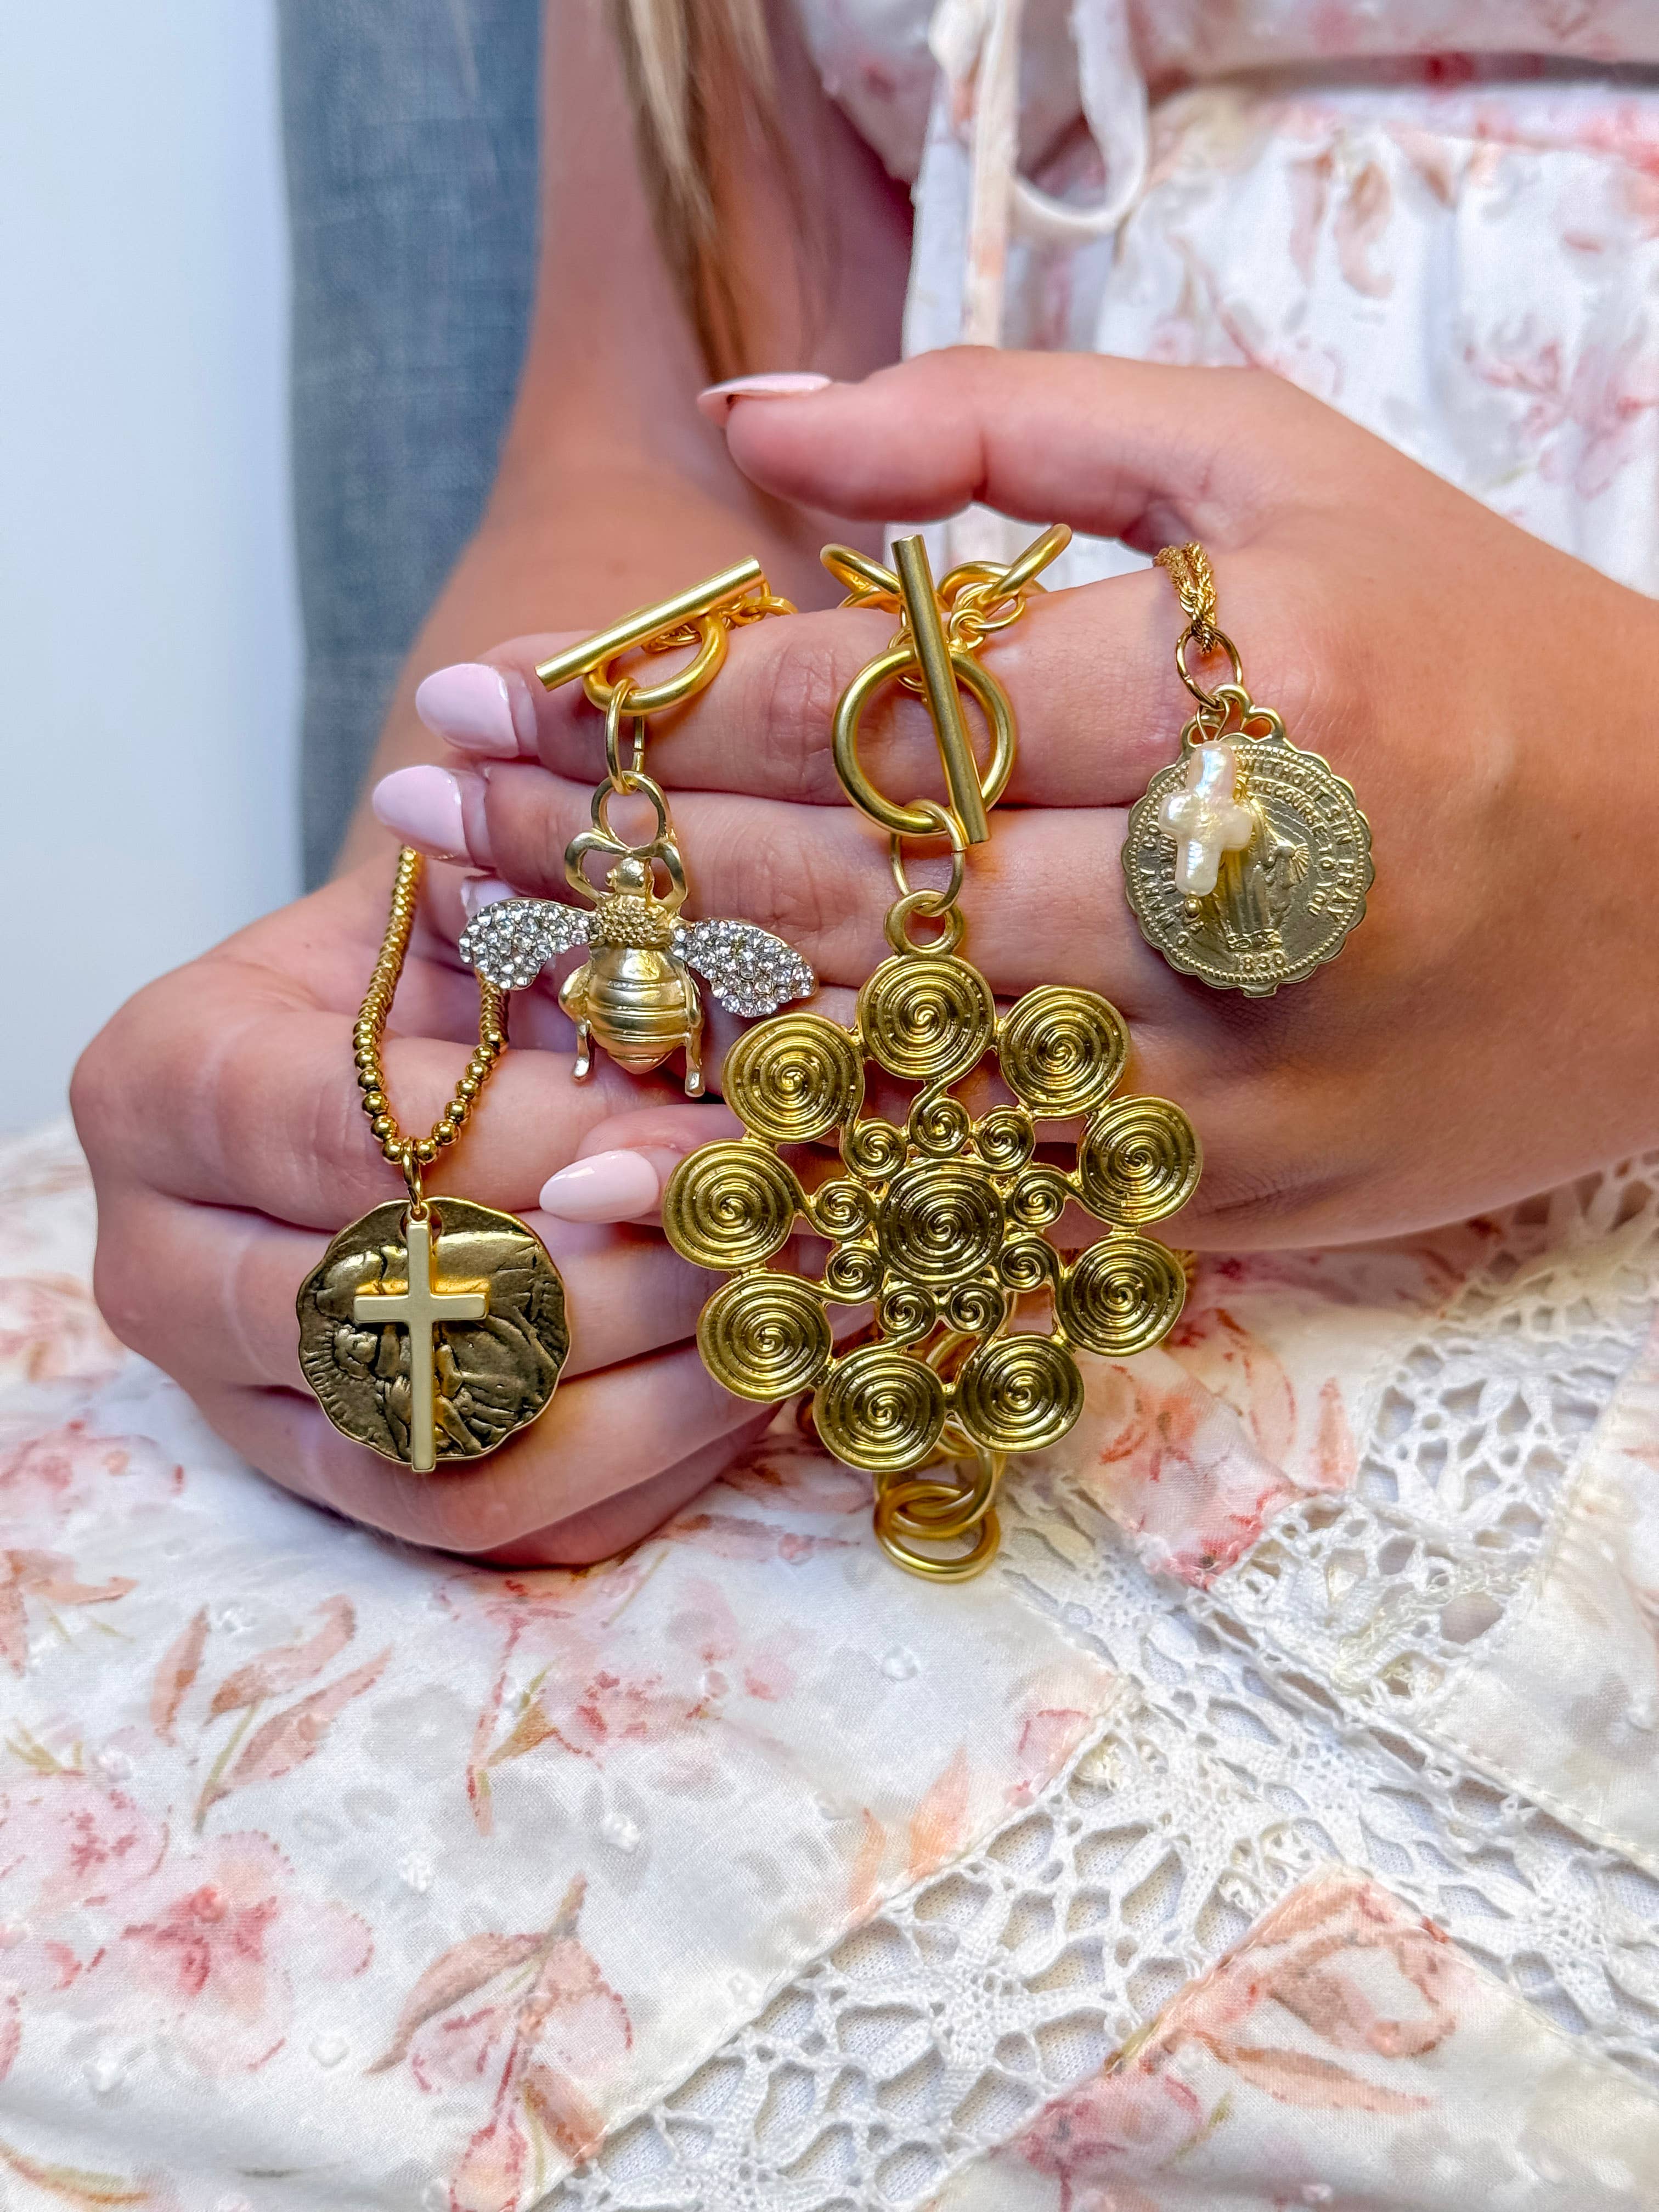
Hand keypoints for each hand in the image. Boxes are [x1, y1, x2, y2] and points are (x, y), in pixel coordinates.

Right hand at [71, 859, 778, 1562]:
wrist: (397, 1046)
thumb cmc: (444, 963)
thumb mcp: (482, 909)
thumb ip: (563, 955)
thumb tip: (673, 1040)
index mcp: (159, 1084)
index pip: (354, 1134)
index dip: (550, 1140)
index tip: (713, 1131)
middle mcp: (160, 1264)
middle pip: (397, 1310)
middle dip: (622, 1274)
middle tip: (782, 1229)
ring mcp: (240, 1402)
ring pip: (452, 1454)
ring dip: (654, 1394)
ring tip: (794, 1311)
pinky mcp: (339, 1488)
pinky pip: (500, 1523)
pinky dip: (645, 1467)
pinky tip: (755, 1382)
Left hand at [390, 348, 1658, 1246]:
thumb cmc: (1472, 646)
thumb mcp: (1278, 467)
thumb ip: (1009, 423)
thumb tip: (757, 417)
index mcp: (1244, 678)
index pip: (872, 705)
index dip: (651, 705)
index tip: (488, 699)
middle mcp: (1228, 893)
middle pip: (846, 890)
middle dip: (602, 859)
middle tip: (422, 826)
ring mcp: (1228, 1077)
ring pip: (888, 1071)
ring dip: (655, 1039)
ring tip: (472, 1002)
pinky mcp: (1234, 1202)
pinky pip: (975, 1203)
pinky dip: (804, 1195)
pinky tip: (645, 1183)